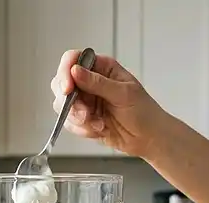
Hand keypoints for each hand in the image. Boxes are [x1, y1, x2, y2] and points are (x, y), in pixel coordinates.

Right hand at [51, 50, 166, 156]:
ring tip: (99, 124)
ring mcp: (84, 100)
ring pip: (62, 105)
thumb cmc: (143, 111)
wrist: (147, 138)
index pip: (73, 59)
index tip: (68, 89)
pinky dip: (82, 129)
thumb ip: (98, 83)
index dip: (65, 72)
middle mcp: (89, 81)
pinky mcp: (82, 118)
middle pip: (61, 83)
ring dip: (78, 118)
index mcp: (101, 68)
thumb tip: (75, 71)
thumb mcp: (124, 94)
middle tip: (84, 113)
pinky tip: (100, 129)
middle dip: (69, 101)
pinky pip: (69, 123)